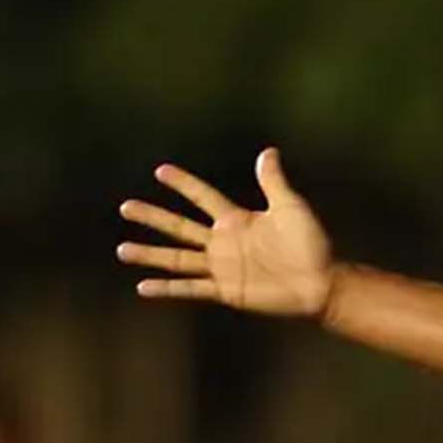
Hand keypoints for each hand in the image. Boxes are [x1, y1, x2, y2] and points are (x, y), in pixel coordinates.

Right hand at [117, 148, 333, 316]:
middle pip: (180, 227)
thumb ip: (274, 182)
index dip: (184, 185)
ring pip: (177, 258)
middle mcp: (223, 242)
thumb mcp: (291, 208)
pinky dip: (168, 288)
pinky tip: (143, 287)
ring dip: (150, 254)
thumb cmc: (310, 244)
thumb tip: (268, 152)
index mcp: (237, 220)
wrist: (320, 282)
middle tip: (126, 206)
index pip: (203, 197)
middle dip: (153, 216)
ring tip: (122, 249)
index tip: (160, 171)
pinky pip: (191, 288)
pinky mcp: (226, 290)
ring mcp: (222, 267)